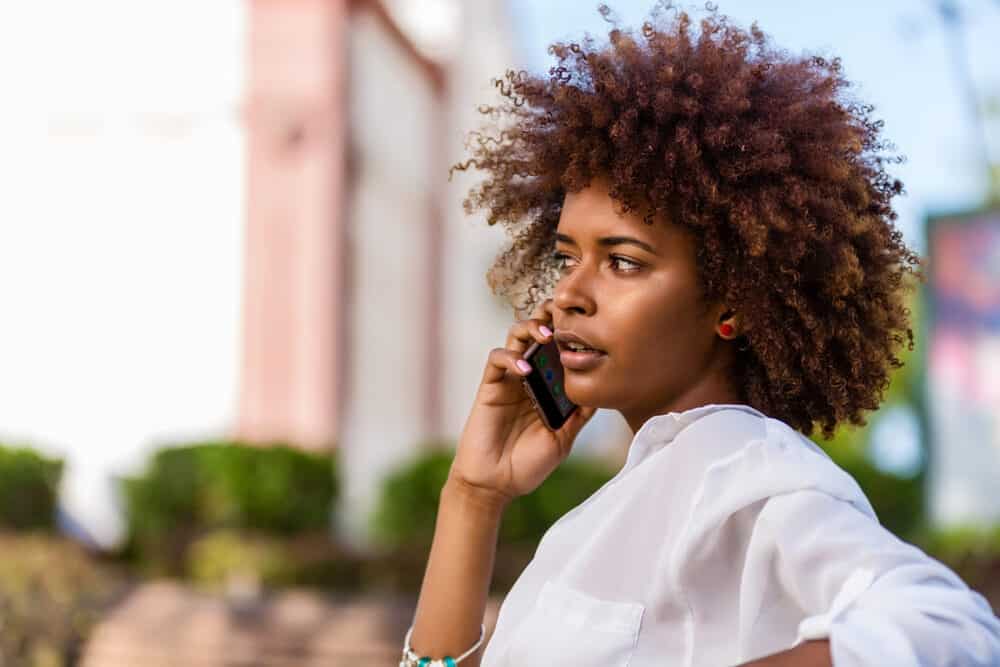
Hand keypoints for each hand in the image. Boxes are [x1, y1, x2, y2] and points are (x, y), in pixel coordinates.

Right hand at [449, 299, 597, 507]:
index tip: (590, 326)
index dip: (571, 333)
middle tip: (565, 314)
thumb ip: (579, 416)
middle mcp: (530, 377)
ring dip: (530, 328)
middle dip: (550, 317)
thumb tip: (602, 392)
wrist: (496, 485)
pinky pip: (497, 359)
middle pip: (538, 333)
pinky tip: (525, 369)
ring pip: (515, 336)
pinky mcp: (490, 387)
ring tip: (546, 334)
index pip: (560, 349)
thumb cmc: (528, 465)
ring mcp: (509, 379)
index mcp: (549, 387)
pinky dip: (510, 357)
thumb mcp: (563, 439)